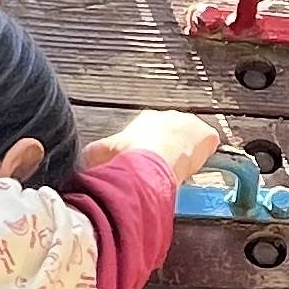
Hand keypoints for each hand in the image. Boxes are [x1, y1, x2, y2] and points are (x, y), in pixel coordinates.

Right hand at [86, 108, 223, 185]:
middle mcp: (169, 117)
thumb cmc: (131, 153)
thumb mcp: (104, 152)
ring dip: (187, 154)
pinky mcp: (207, 136)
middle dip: (170, 151)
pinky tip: (200, 168)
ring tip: (182, 171)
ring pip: (191, 140)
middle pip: (173, 135)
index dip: (150, 148)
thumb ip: (93, 155)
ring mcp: (190, 125)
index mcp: (147, 119)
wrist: (154, 157)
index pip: (151, 132)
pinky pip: (209, 145)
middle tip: (167, 169)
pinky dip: (205, 156)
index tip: (149, 162)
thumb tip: (80, 160)